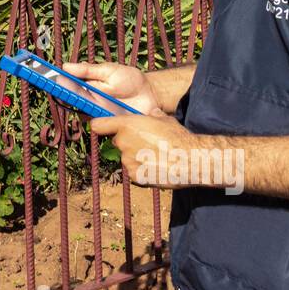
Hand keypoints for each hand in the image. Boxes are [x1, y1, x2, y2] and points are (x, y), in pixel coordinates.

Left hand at [61, 61, 201, 189]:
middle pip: (117, 142)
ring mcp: (127, 160)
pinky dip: (142, 170)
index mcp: (127, 125)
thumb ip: (152, 116)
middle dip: (128, 142)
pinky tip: (156, 167)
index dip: (100, 126)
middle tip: (146, 144)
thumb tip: (152, 113)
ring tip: (155, 157)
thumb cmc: (178, 137)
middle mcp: (122, 142)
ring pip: (126, 157)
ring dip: (136, 157)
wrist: (189, 160)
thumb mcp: (165, 119)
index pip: (98, 125)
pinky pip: (134, 171)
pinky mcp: (134, 176)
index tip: (102, 128)